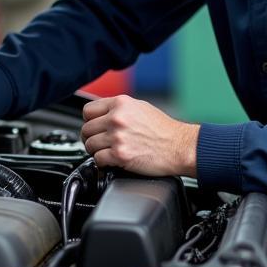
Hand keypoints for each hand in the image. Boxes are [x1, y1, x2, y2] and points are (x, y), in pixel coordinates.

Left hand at [80, 95, 198, 175]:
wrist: (180, 147)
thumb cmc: (165, 130)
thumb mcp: (140, 108)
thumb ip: (119, 109)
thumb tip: (102, 115)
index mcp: (121, 104)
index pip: (88, 110)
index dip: (89, 121)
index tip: (94, 127)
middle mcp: (117, 118)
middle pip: (86, 129)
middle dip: (91, 137)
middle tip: (99, 142)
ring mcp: (117, 136)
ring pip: (89, 145)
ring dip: (96, 151)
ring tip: (107, 152)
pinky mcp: (120, 155)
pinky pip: (97, 159)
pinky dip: (102, 162)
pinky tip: (112, 160)